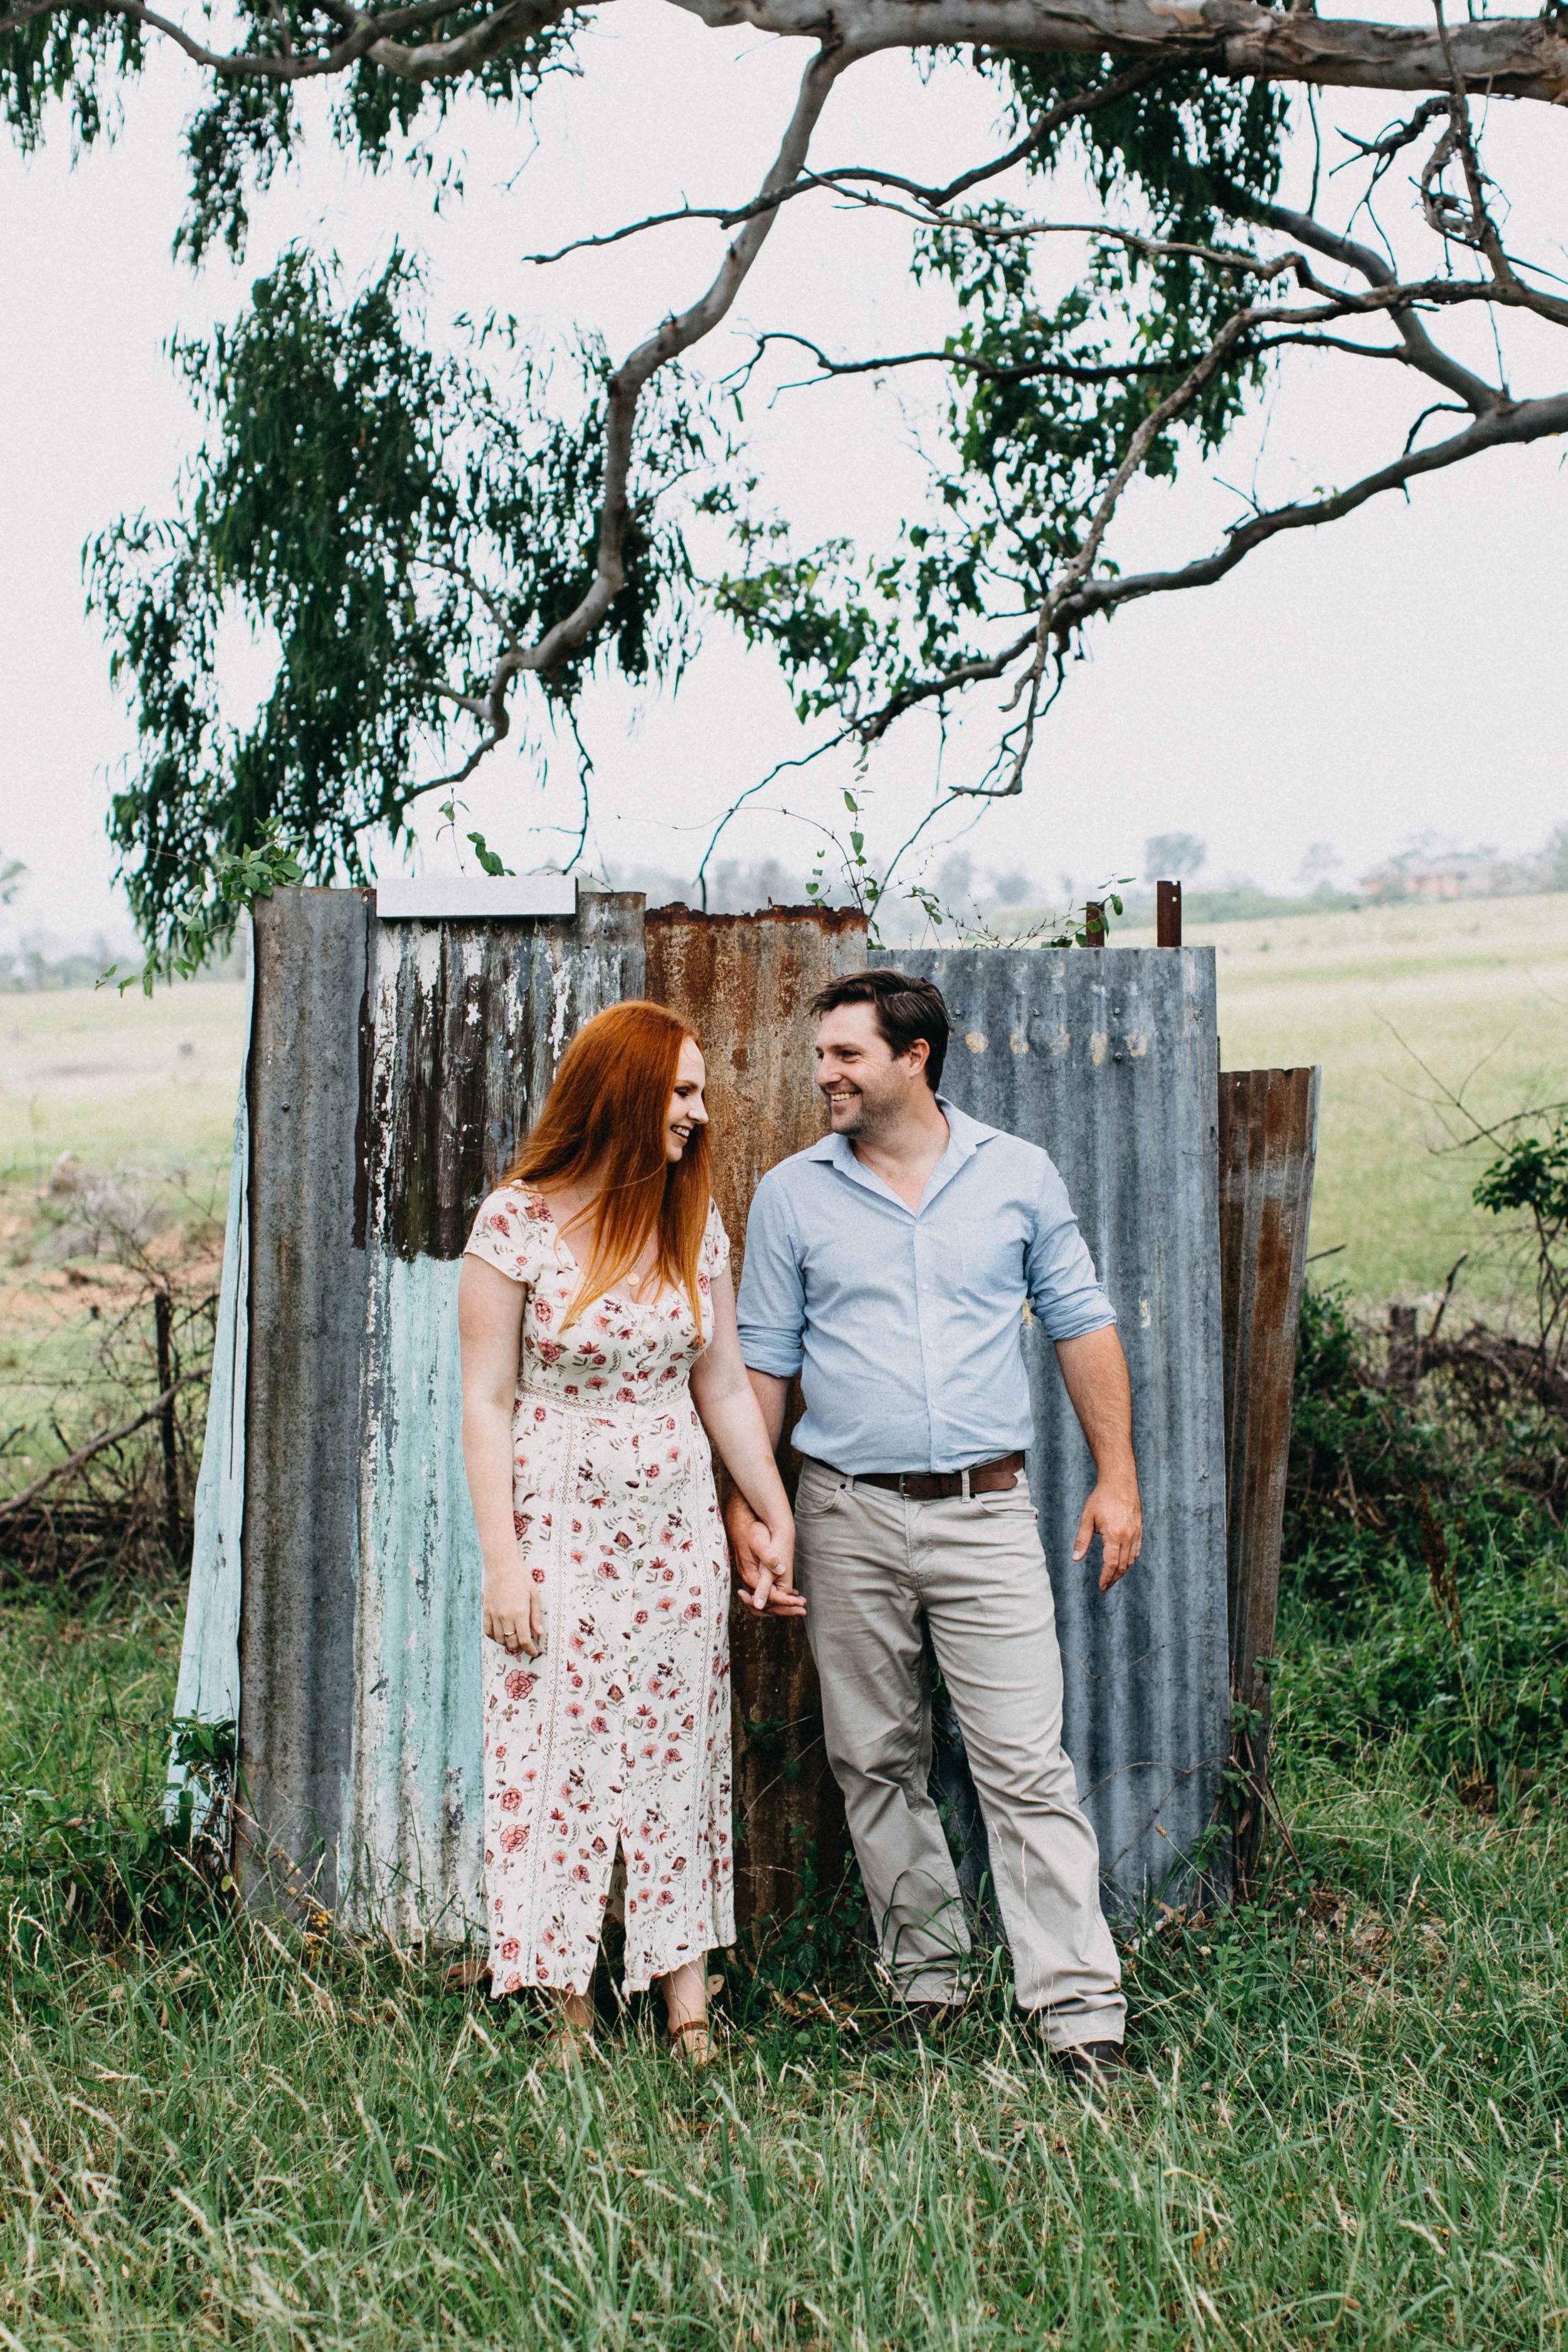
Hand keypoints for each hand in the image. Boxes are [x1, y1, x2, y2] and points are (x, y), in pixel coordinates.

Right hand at [483, 1554, 542, 1655]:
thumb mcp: (534, 1595)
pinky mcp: (485, 1611)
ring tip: (515, 1638)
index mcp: (519, 1612)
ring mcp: (493, 1614)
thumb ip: (536, 1616)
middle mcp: (505, 1616)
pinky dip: (495, 1637)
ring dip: (508, 1643)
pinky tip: (502, 1634)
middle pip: (511, 1643)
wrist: (501, 1564)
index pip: (524, 1640)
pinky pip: (488, 1631)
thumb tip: (540, 1633)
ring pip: (499, 1639)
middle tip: (526, 1643)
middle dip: (520, 1647)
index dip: (530, 1650)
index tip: (534, 1652)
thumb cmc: (520, 1577)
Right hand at [724, 1491, 805, 1617]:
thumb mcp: (760, 1542)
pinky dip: (776, 1597)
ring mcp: (749, 1578)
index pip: (770, 1599)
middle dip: (785, 1610)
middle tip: (802, 1611)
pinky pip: (764, 1592)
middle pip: (767, 1605)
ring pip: (765, 1601)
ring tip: (798, 1606)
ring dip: (781, 1606)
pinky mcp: (752, 1573)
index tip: (801, 1605)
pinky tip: (789, 1594)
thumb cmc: (751, 1530)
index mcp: (751, 1576)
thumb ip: (769, 1559)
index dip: (787, 1603)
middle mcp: (749, 1580)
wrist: (740, 1521)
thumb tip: (780, 1570)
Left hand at [1072, 1472, 1142, 1593]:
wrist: (1120, 1481)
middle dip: (1114, 1578)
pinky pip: (1137, 1550)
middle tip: (1105, 1586)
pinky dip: (1130, 1560)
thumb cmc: (1102, 1498)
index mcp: (1114, 1535)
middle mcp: (1128, 1536)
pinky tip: (1123, 1563)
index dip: (1106, 1578)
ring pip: (1131, 1560)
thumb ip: (1082, 1539)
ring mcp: (1136, 1533)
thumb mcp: (1087, 1518)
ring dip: (1122, 1571)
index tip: (1101, 1587)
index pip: (1111, 1564)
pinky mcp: (1139, 1529)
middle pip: (1123, 1566)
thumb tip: (1076, 1558)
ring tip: (1112, 1577)